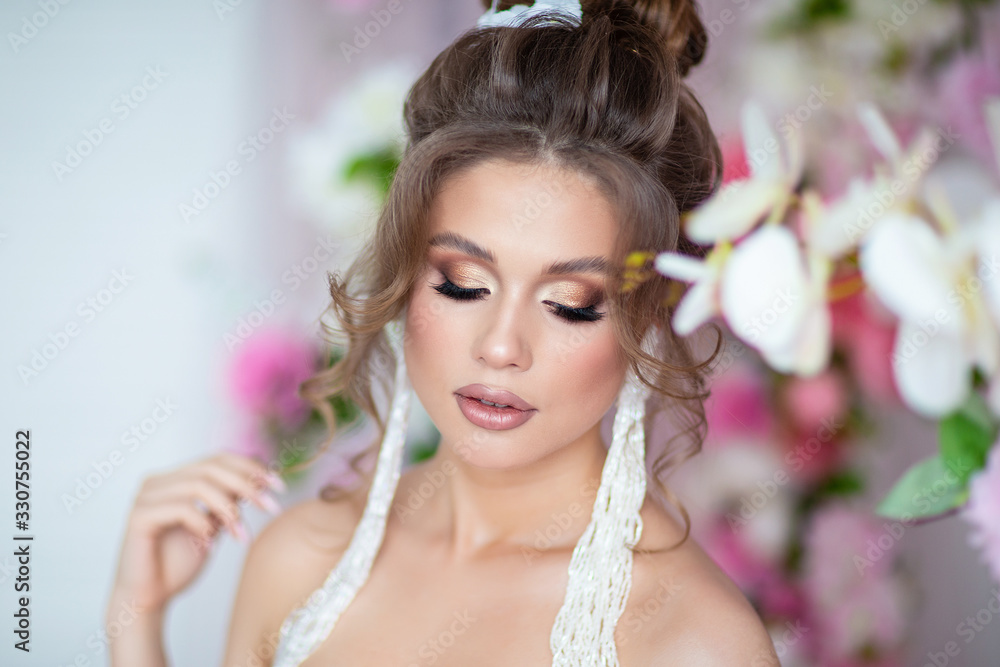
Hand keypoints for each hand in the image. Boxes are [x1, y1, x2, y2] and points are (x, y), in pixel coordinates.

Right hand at [108, 452, 285, 613]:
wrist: (148, 599)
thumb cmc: (178, 563)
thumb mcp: (213, 526)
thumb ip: (228, 502)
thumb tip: (260, 479)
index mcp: (174, 478)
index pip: (217, 459)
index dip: (250, 467)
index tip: (278, 486)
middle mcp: (158, 481)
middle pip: (211, 467)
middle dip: (247, 484)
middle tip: (271, 506)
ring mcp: (145, 496)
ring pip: (199, 485)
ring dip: (229, 509)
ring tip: (242, 534)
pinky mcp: (138, 516)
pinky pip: (182, 508)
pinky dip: (203, 522)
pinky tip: (210, 542)